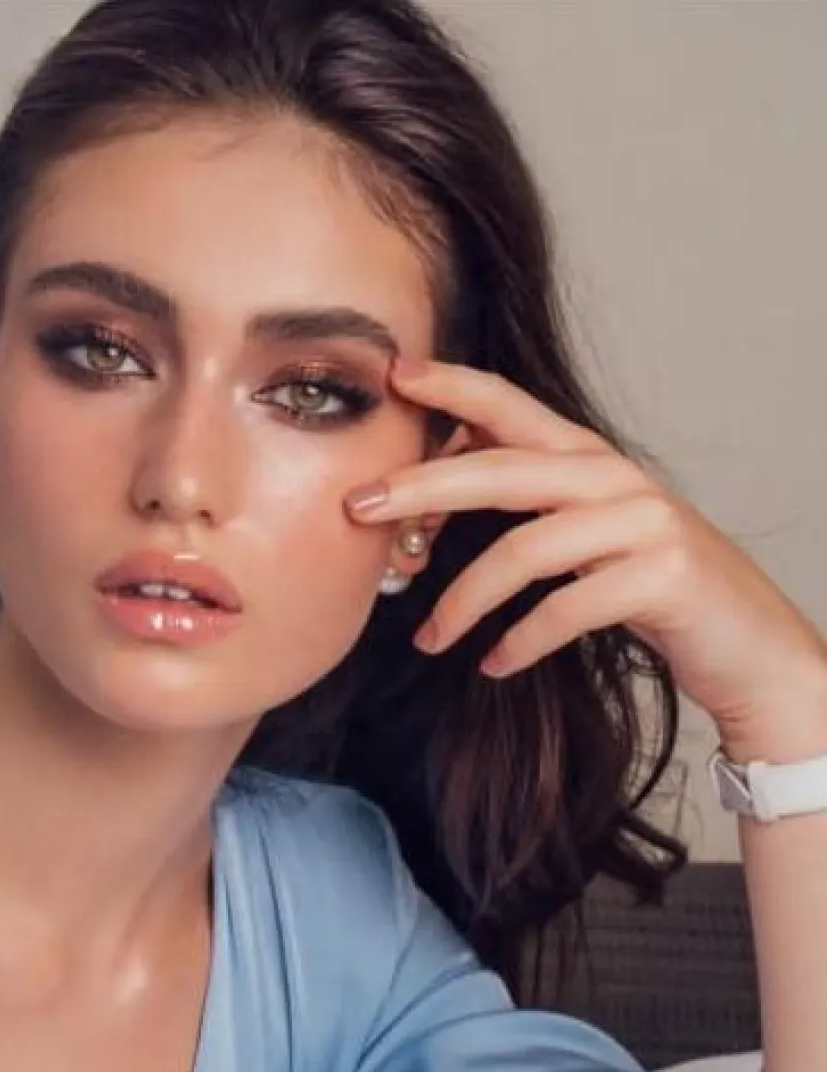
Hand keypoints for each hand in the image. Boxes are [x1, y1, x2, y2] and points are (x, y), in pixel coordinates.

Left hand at [345, 359, 826, 759]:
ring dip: (463, 601)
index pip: (512, 408)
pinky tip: (491, 665)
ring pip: (526, 549)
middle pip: (502, 469)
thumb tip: (421, 504)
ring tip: (428, 641)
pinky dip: (519, 642)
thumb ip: (524, 508)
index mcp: (588, 459)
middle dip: (423, 487)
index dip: (453, 386)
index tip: (394, 374)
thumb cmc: (647, 588)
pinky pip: (566, 609)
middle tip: (357, 508)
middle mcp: (615, 478)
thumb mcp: (584, 536)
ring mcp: (644, 524)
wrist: (745, 642)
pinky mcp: (662, 577)